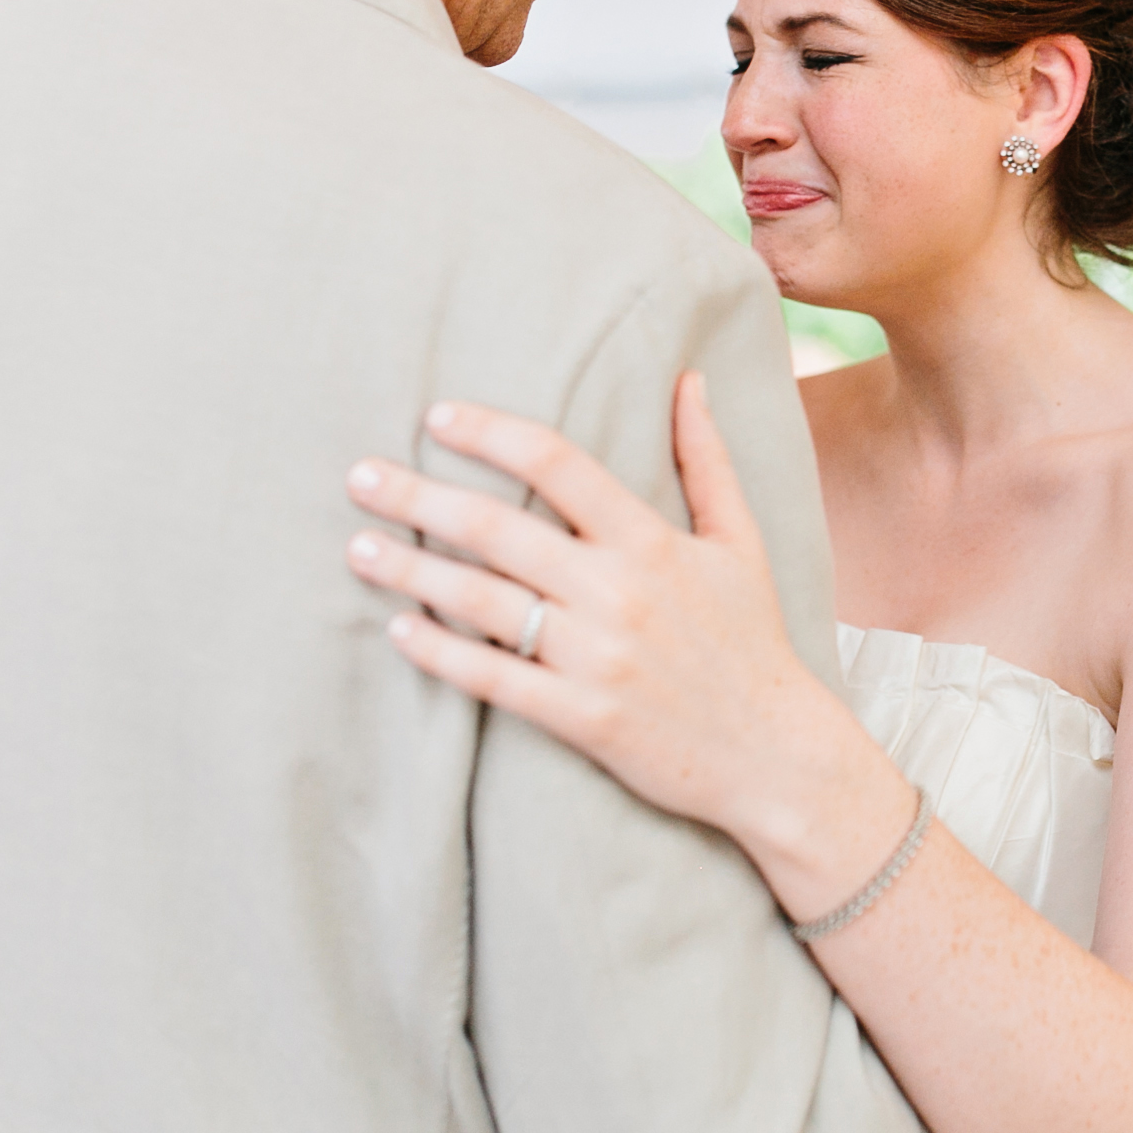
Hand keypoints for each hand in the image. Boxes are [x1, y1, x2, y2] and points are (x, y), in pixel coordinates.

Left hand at [343, 374, 901, 881]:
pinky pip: (493, 678)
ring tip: (356, 547)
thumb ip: (707, 458)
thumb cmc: (753, 641)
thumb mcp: (740, 541)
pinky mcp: (581, 717)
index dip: (490, 433)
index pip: (557, 464)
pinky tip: (398, 630)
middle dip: (419, 497)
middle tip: (360, 475)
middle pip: (498, 528)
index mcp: (651, 541)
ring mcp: (596, 657)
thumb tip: (689, 378)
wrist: (776, 754)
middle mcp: (618, 592)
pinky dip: (439, 652)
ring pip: (482, 601)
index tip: (436, 417)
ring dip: (410, 571)